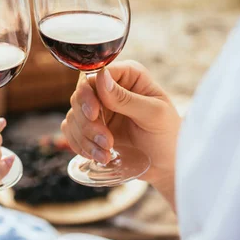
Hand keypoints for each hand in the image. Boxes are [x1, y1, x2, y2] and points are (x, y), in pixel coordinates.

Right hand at [62, 60, 180, 185]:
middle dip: (88, 122)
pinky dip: (80, 145)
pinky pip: (71, 131)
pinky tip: (99, 156)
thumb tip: (100, 77)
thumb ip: (126, 98)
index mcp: (127, 76)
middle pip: (79, 96)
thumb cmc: (168, 135)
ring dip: (85, 137)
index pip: (93, 74)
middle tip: (106, 141)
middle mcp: (108, 89)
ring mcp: (98, 108)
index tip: (94, 114)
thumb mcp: (153, 114)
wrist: (166, 165)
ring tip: (106, 154)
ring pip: (73, 115)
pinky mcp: (90, 127)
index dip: (87, 93)